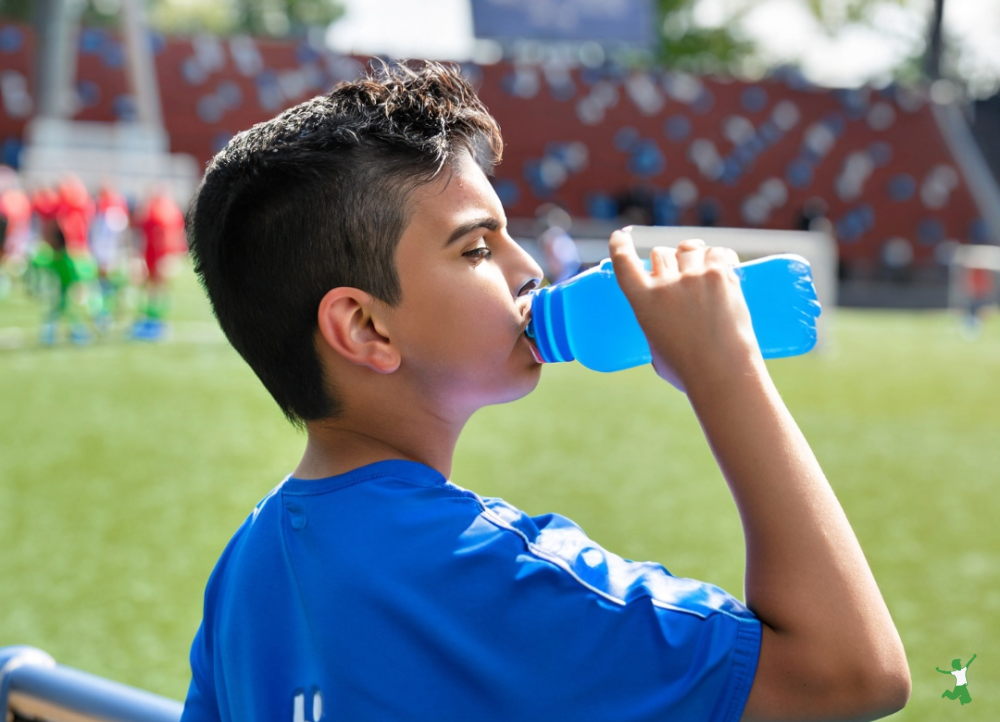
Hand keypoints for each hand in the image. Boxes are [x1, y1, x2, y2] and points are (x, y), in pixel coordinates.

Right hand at [608, 228, 759, 391]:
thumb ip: (654, 322)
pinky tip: (724, 269)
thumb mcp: (654, 346)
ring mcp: (693, 277)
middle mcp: (664, 284)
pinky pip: (716, 252)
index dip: (620, 245)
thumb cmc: (687, 370)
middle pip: (661, 253)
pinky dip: (719, 258)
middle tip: (681, 279)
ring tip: (704, 276)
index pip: (623, 262)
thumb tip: (665, 316)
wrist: (723, 374)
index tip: (620, 236)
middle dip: (668, 262)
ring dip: (693, 258)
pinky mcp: (720, 275)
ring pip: (688, 249)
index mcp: (642, 301)